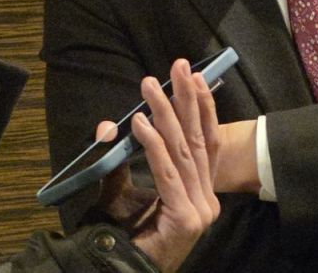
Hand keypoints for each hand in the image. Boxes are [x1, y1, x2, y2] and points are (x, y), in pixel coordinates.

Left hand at [95, 59, 220, 272]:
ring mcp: (201, 209)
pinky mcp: (186, 217)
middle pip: (198, 138)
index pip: (207, 140)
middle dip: (187, 98)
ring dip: (166, 112)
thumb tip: (109, 125)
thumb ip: (121, 158)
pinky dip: (153, 143)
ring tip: (151, 86)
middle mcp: (207, 198)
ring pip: (182, 150)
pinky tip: (140, 121)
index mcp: (201, 191)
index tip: (196, 76)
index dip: (202, 107)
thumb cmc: (126, 233)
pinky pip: (167, 171)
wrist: (120, 269)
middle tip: (179, 66)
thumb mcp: (124, 189)